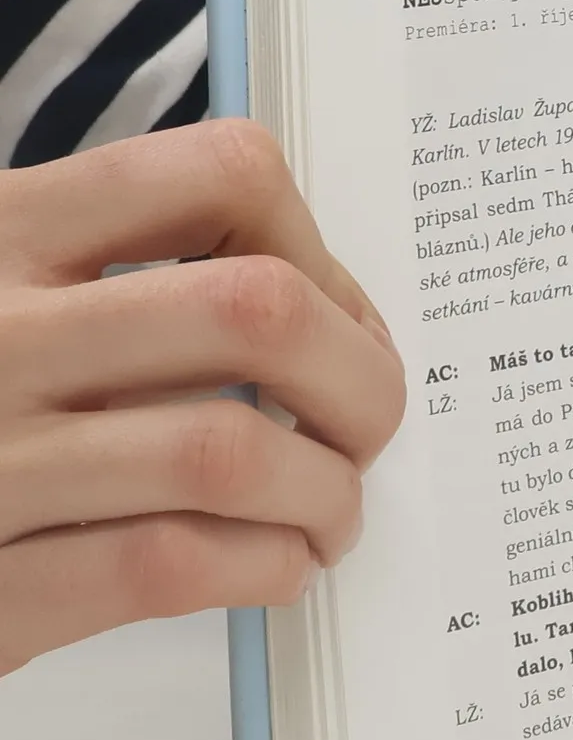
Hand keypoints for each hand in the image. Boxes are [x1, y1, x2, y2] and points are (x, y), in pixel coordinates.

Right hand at [0, 122, 406, 674]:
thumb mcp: (13, 298)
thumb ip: (133, 283)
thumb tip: (335, 315)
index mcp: (0, 229)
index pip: (220, 172)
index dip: (319, 247)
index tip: (337, 316)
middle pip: (258, 311)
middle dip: (360, 379)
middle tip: (368, 429)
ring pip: (228, 449)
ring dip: (324, 492)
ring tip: (331, 514)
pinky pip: (171, 562)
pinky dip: (262, 565)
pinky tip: (275, 566)